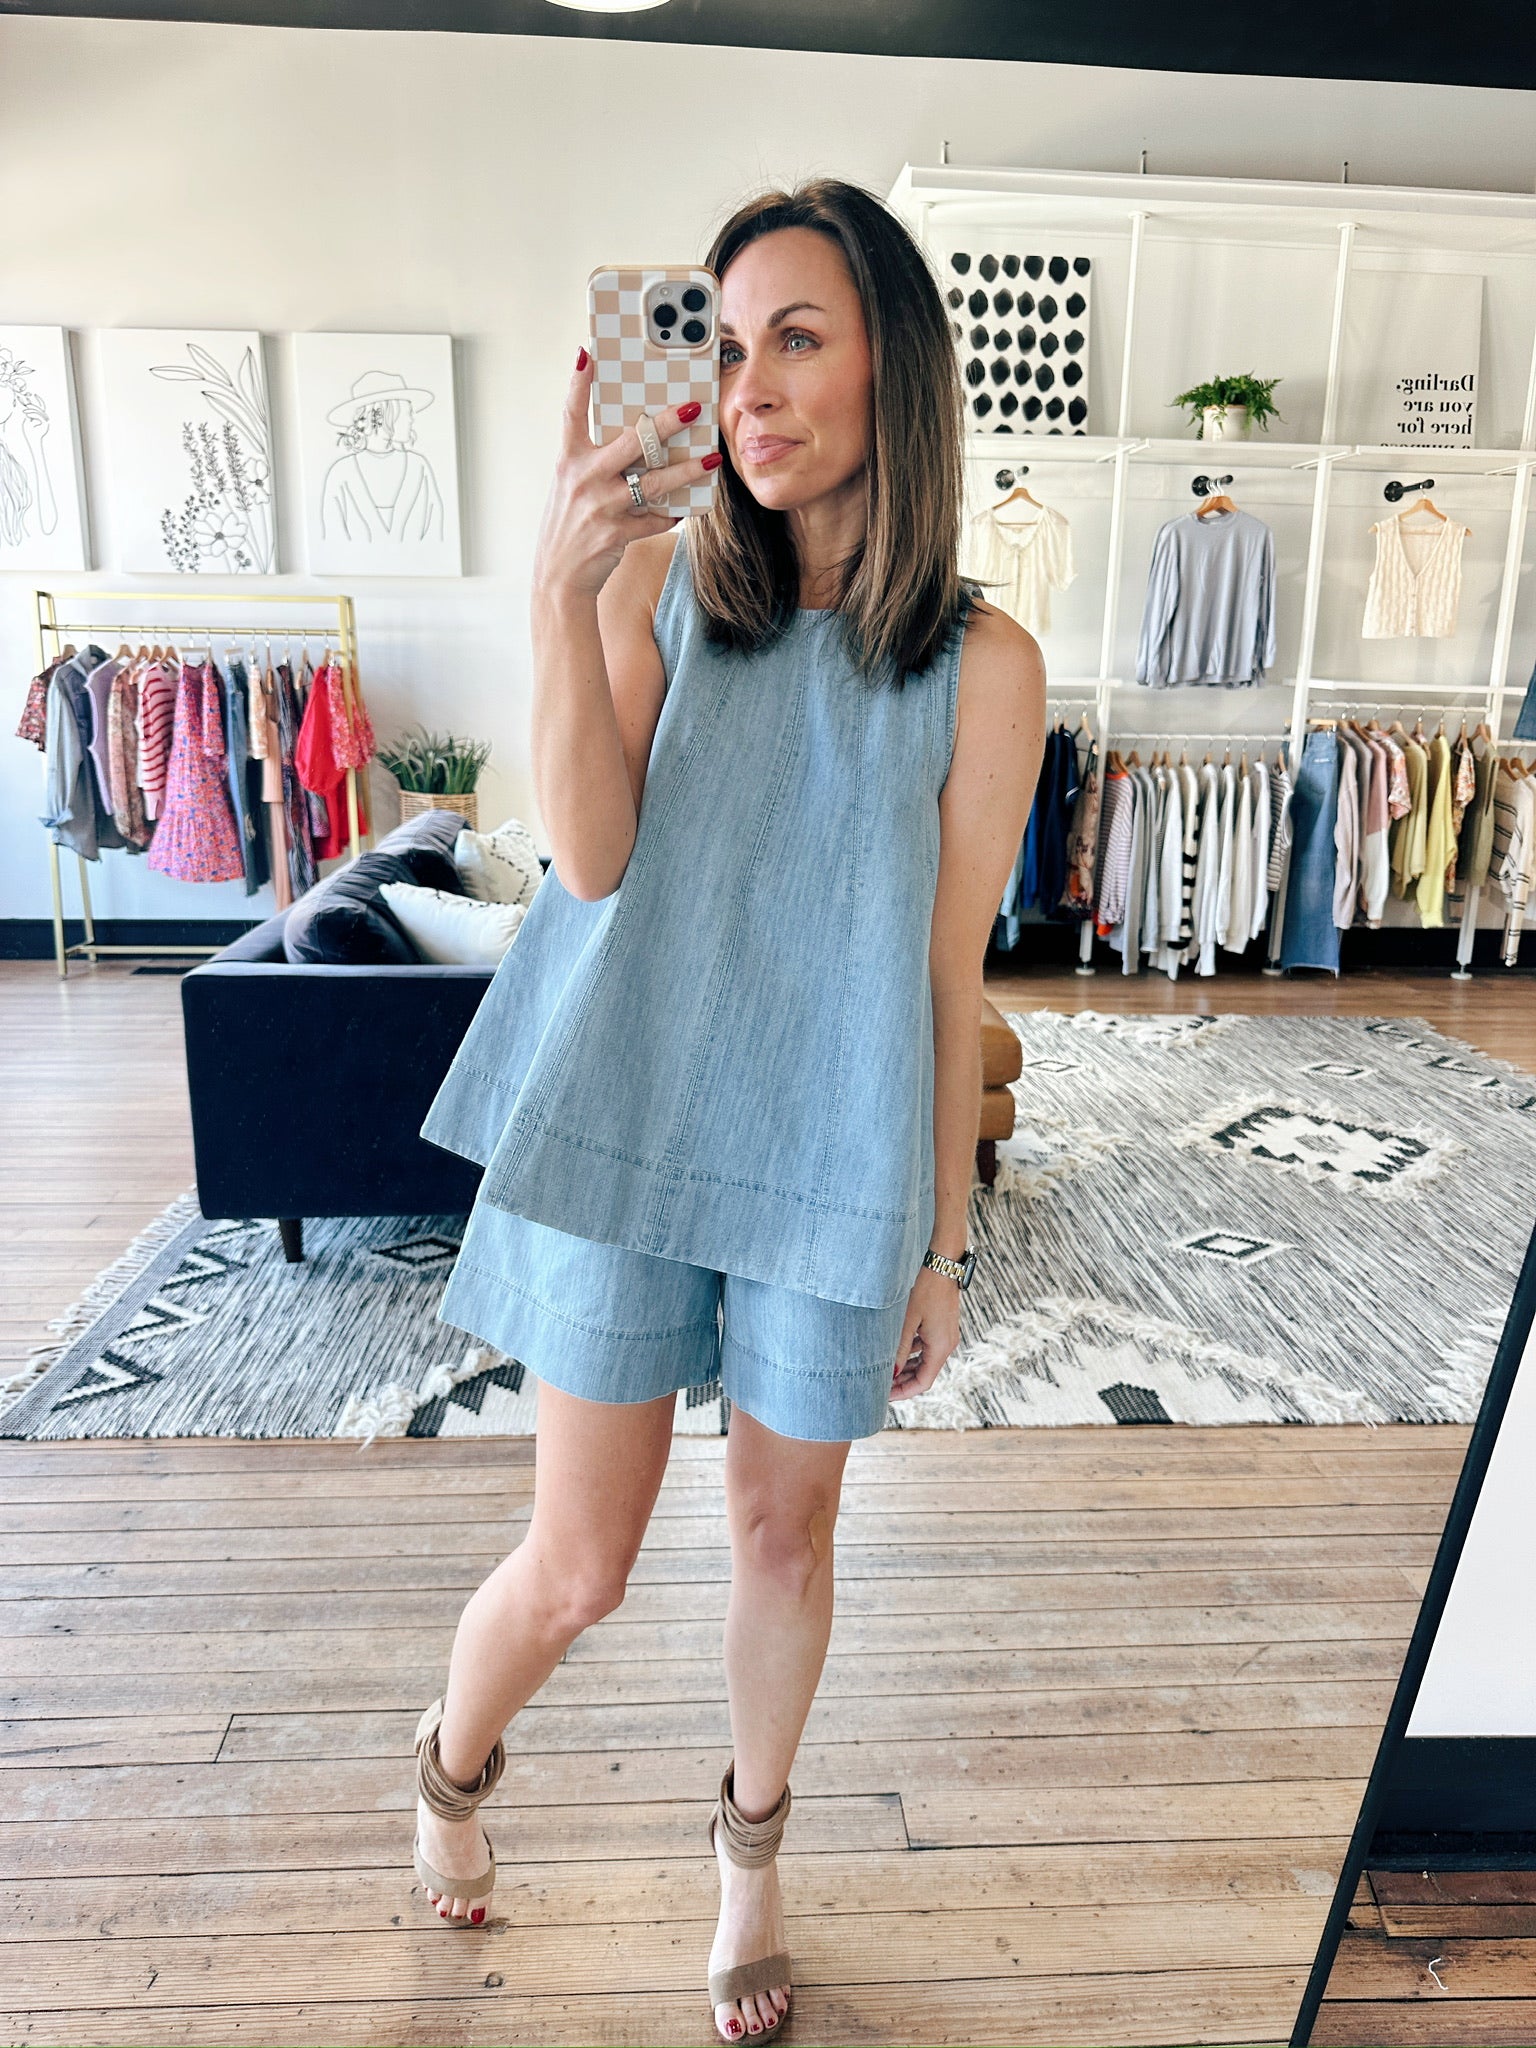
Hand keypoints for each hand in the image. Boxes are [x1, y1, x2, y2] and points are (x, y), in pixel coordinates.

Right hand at [531, 347, 719, 603]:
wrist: (559, 578)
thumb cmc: (571, 526)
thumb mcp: (573, 487)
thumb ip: (598, 462)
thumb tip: (639, 439)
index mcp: (569, 460)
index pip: (571, 412)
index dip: (579, 382)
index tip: (589, 352)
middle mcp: (583, 478)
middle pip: (630, 442)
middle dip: (664, 425)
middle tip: (692, 409)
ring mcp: (600, 506)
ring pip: (653, 482)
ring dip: (687, 471)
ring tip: (711, 459)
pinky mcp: (616, 533)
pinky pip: (655, 518)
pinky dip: (672, 513)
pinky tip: (686, 508)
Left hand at [889, 1266, 962, 1403]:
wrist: (943, 1264)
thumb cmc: (925, 1289)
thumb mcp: (907, 1320)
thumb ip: (899, 1348)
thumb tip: (891, 1374)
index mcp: (940, 1347)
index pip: (923, 1382)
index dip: (904, 1392)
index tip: (884, 1395)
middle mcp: (946, 1345)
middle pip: (924, 1374)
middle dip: (903, 1381)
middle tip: (880, 1384)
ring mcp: (945, 1335)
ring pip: (925, 1361)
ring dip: (906, 1367)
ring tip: (885, 1369)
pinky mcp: (942, 1326)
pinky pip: (927, 1347)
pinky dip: (912, 1353)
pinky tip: (896, 1350)